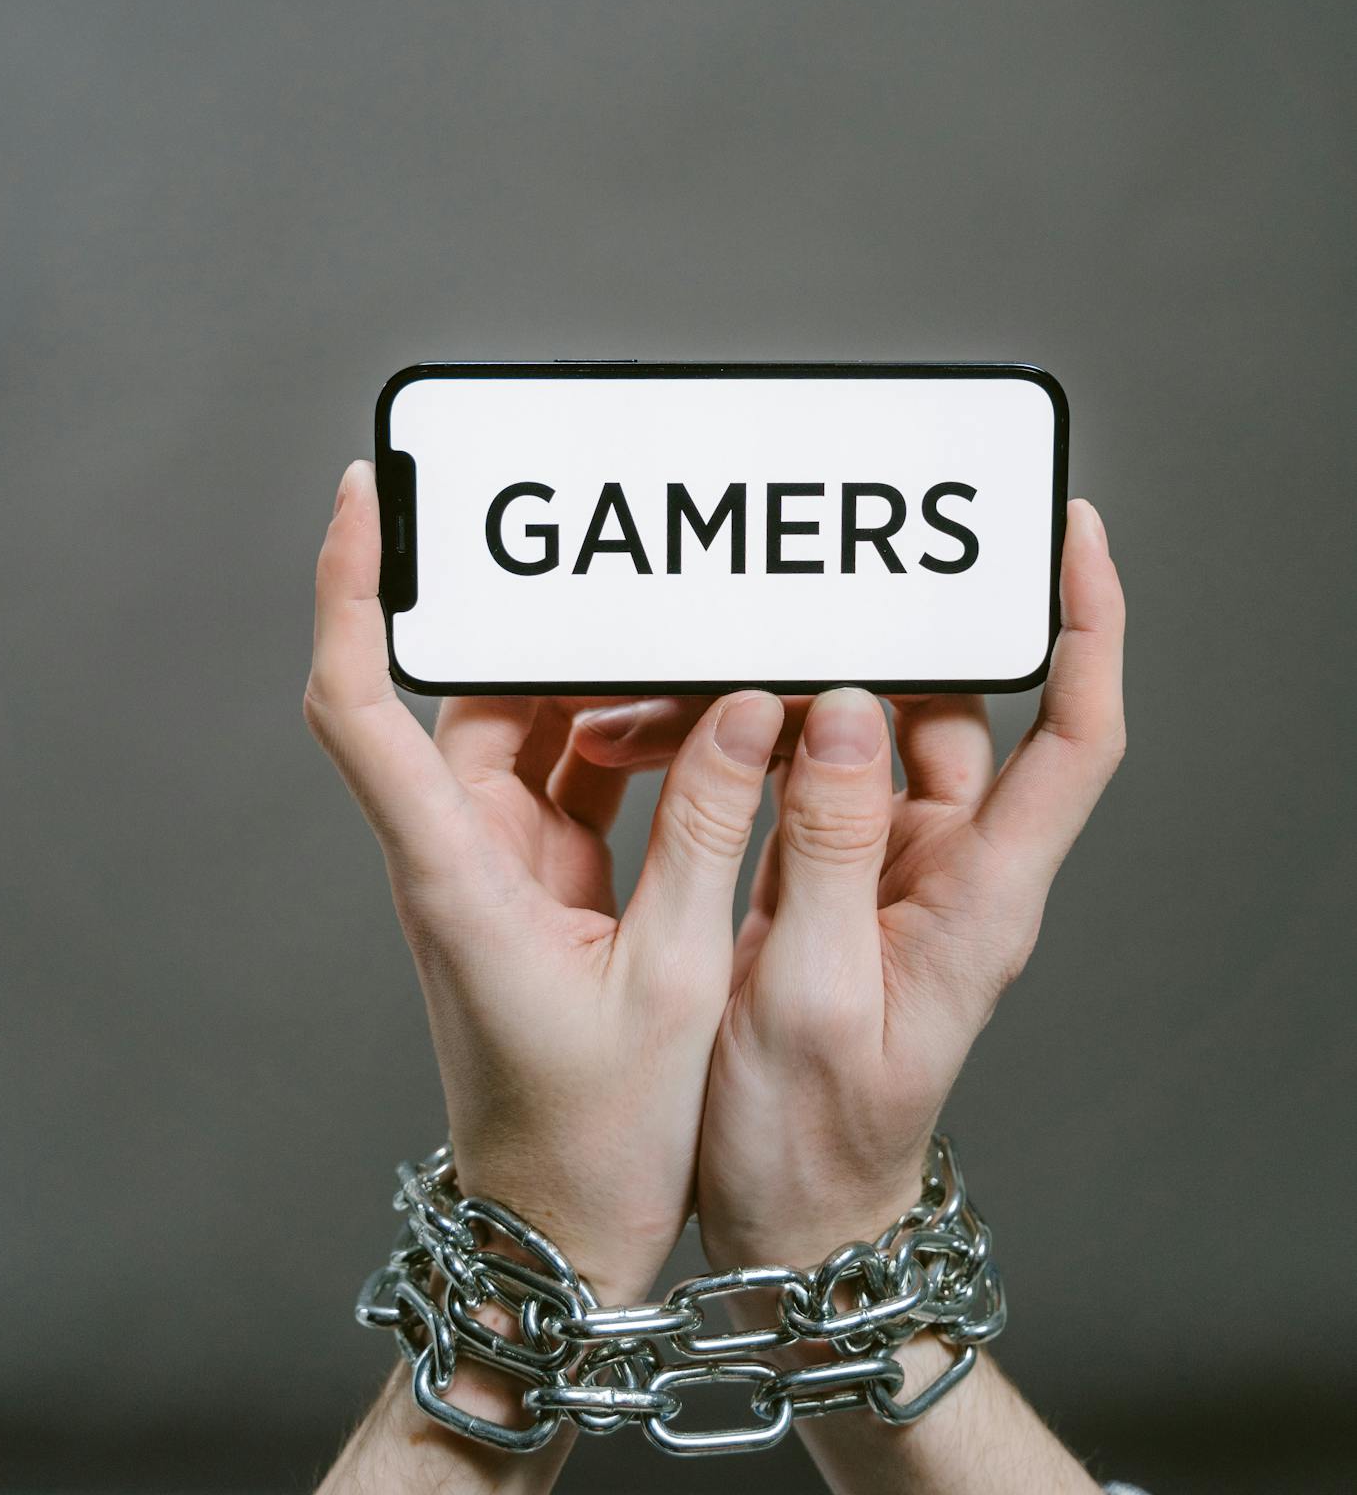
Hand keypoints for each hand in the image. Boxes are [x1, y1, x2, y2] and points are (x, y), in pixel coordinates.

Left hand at [302, 460, 786, 1302]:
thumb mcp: (677, 978)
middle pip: (468, 698)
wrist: (566, 1235)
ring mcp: (496, 870)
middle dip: (536, 624)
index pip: (358, 707)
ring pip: (529, 732)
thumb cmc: (595, 1137)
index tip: (362, 499)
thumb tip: (744, 707)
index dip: (347, 593)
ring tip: (688, 639)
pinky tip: (706, 724)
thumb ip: (710, 832)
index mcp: (452, 874)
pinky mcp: (542, 888)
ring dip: (599, 685)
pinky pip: (576, 780)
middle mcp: (456, 855)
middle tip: (610, 556)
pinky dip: (634, 743)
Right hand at [572, 497, 1125, 1269]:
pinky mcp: (827, 880)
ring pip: (858, 733)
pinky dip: (741, 742)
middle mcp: (951, 868)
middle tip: (784, 593)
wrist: (786, 1221)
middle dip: (868, 641)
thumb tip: (849, 711)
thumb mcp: (809, 997)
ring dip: (777, 695)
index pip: (1077, 737)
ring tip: (672, 687)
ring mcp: (888, 871)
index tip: (1072, 536)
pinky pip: (800, 776)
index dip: (1090, 629)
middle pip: (946, 710)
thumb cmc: (810, 1142)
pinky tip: (669, 736)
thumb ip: (829, 848)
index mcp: (983, 898)